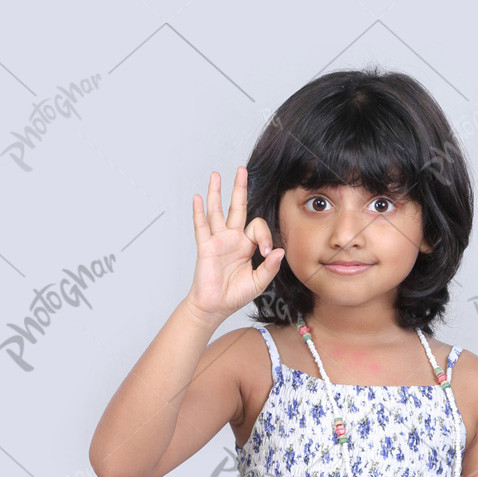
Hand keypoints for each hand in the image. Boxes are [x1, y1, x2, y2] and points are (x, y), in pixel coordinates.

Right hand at [185, 167, 284, 324]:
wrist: (215, 306)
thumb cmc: (236, 294)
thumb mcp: (259, 281)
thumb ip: (269, 267)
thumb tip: (279, 251)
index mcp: (247, 245)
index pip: (257, 227)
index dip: (265, 236)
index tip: (267, 252)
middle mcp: (232, 238)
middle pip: (237, 207)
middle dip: (239, 188)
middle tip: (241, 170)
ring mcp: (218, 241)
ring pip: (217, 212)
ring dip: (216, 193)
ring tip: (215, 175)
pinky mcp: (206, 247)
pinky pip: (202, 227)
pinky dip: (199, 212)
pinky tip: (197, 198)